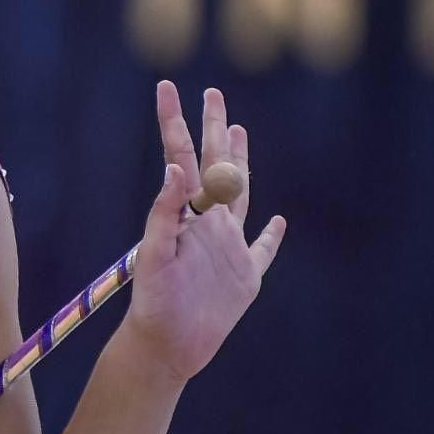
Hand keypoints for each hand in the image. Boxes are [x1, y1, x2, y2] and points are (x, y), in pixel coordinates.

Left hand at [122, 81, 286, 383]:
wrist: (167, 346)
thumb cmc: (153, 302)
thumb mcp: (154, 255)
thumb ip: (164, 213)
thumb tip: (175, 170)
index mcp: (184, 214)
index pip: (180, 157)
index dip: (174, 122)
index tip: (167, 87)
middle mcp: (207, 223)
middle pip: (216, 166)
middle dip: (214, 128)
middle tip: (214, 93)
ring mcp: (228, 247)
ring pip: (241, 195)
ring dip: (242, 163)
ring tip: (238, 133)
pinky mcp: (246, 276)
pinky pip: (264, 250)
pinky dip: (274, 236)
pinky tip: (280, 221)